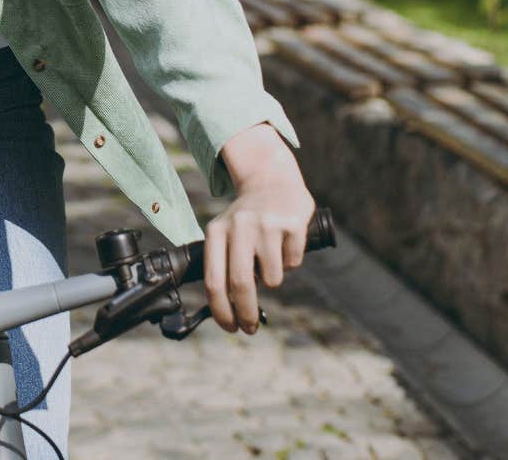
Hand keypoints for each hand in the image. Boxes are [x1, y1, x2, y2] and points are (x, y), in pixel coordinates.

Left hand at [204, 123, 314, 334]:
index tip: (230, 328)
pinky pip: (293, 263)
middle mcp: (239, 227)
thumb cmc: (247, 218)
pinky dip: (291, 261)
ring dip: (273, 278)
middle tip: (250, 327)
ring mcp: (266, 225)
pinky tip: (286, 242)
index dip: (221, 310)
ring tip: (271, 256)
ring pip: (272, 278)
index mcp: (216, 231)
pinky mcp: (293, 224)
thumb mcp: (226, 233)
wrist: (273, 180)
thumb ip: (224, 265)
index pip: (214, 280)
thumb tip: (229, 310)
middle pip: (241, 284)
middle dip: (246, 313)